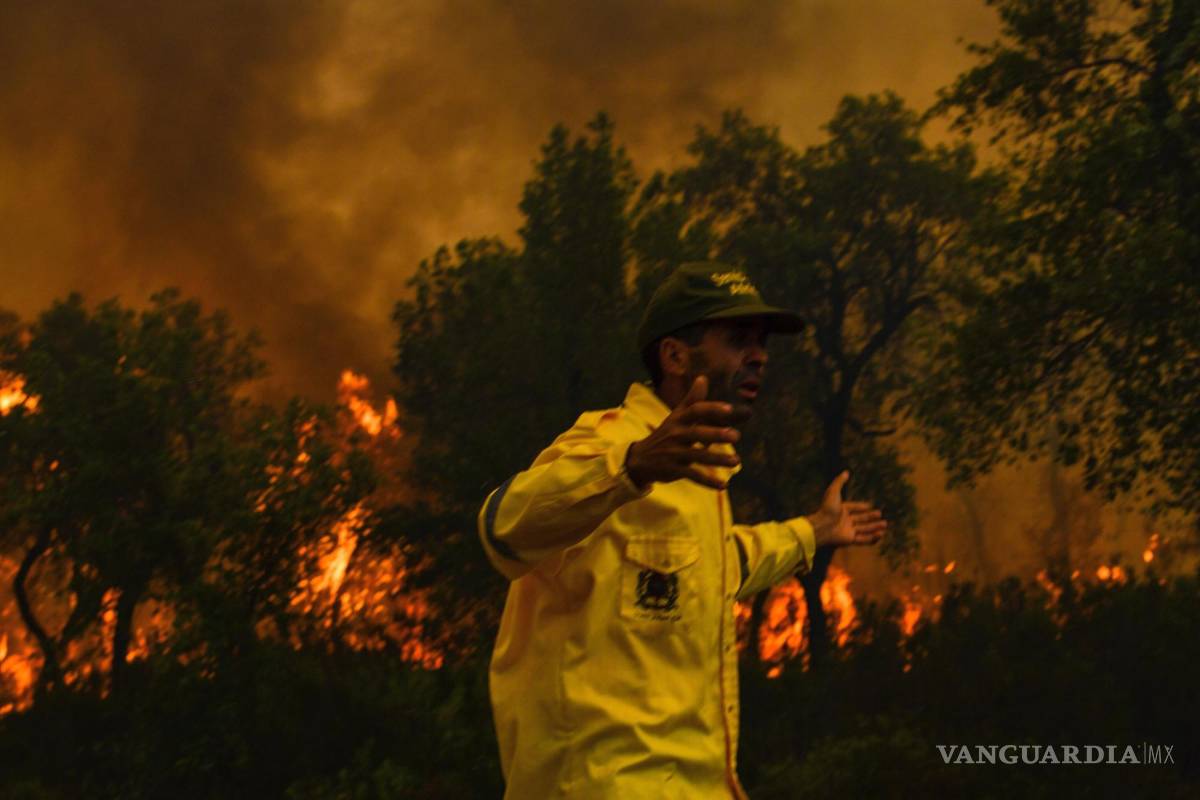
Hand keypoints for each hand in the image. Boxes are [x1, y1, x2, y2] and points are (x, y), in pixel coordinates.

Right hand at [625, 376, 743, 489]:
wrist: (640, 459)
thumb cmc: (665, 435)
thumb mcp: (676, 416)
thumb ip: (692, 399)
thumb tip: (703, 378)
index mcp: (678, 419)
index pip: (695, 410)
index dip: (711, 408)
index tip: (729, 409)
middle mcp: (676, 435)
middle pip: (696, 434)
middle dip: (716, 434)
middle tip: (736, 436)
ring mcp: (674, 453)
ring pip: (697, 456)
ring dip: (717, 459)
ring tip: (736, 461)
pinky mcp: (674, 470)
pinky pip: (693, 476)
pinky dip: (707, 482)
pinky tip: (723, 486)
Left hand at [808, 471, 886, 547]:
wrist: (822, 526)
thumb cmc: (827, 508)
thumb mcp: (833, 491)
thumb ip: (839, 482)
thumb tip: (846, 472)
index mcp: (840, 510)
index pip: (852, 508)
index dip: (860, 507)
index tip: (869, 506)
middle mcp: (844, 520)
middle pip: (860, 519)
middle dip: (870, 517)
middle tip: (880, 514)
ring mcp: (847, 531)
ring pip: (864, 529)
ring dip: (874, 527)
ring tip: (885, 524)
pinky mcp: (849, 540)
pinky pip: (863, 539)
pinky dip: (872, 538)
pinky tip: (880, 534)